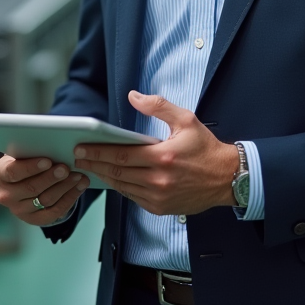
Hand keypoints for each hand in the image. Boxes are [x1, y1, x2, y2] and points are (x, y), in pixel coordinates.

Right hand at [0, 154, 90, 225]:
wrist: (23, 181)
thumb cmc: (24, 161)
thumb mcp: (21, 153)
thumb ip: (30, 150)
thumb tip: (51, 144)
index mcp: (0, 175)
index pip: (13, 172)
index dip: (31, 167)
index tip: (48, 160)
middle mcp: (6, 195)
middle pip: (31, 187)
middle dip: (51, 177)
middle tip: (66, 168)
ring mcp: (19, 210)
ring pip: (45, 200)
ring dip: (64, 187)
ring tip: (78, 176)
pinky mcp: (34, 219)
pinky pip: (54, 211)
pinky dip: (69, 198)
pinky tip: (79, 187)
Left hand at [73, 91, 239, 215]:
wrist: (227, 178)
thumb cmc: (206, 148)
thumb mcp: (186, 119)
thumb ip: (158, 106)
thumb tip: (133, 96)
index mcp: (163, 156)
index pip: (121, 154)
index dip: (98, 152)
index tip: (81, 148)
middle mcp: (159, 180)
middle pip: (117, 172)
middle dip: (94, 164)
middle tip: (77, 158)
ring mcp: (159, 197)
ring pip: (122, 186)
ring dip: (104, 177)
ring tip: (89, 168)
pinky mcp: (161, 208)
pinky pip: (133, 198)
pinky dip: (121, 187)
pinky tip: (112, 178)